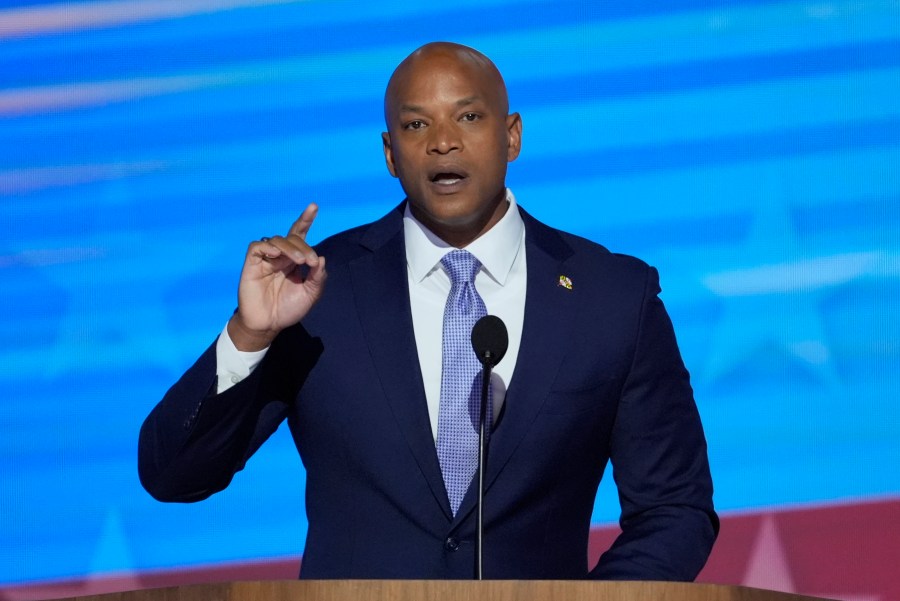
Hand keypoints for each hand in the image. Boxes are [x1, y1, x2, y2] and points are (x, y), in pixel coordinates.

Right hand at [228, 203, 326, 350]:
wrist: (268, 324)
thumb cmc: (288, 309)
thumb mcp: (310, 294)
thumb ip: (317, 277)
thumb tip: (322, 258)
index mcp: (294, 260)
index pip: (299, 235)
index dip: (305, 220)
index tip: (314, 206)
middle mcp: (280, 256)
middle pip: (292, 238)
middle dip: (304, 246)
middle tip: (310, 262)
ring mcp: (266, 259)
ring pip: (277, 239)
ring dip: (291, 247)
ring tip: (300, 261)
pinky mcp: (251, 264)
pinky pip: (258, 246)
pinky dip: (268, 246)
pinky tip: (277, 255)